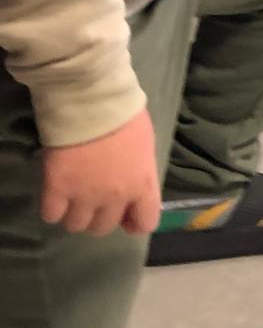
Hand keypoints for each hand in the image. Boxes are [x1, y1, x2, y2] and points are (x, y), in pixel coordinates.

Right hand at [41, 108, 160, 236]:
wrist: (91, 100)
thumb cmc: (123, 114)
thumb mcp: (145, 144)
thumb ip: (140, 170)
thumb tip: (133, 184)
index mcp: (142, 184)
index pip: (145, 223)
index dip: (134, 222)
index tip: (126, 215)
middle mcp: (115, 197)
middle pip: (104, 227)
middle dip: (99, 216)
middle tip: (94, 199)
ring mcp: (84, 195)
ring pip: (76, 226)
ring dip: (74, 215)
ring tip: (72, 198)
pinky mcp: (57, 189)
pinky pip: (51, 215)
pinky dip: (52, 208)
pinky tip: (55, 195)